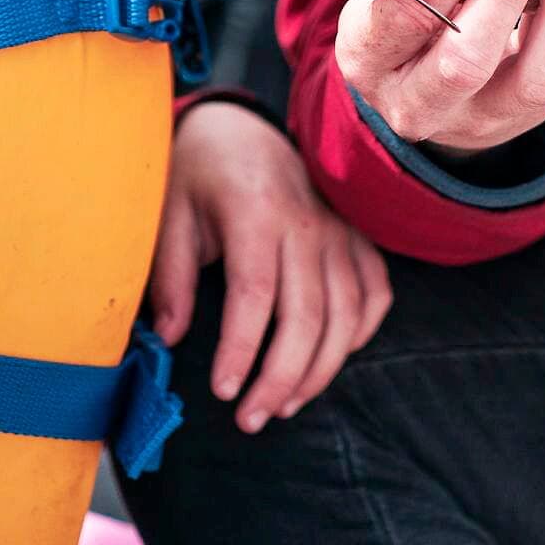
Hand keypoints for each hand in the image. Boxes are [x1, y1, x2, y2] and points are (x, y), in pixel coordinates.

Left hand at [149, 100, 391, 432]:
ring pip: (346, 314)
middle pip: (307, 316)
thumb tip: (170, 339)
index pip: (255, 295)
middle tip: (250, 419)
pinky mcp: (356, 236)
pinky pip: (375, 292)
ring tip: (283, 405)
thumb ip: (171, 277)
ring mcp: (340, 229)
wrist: (239, 125)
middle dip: (280, 379)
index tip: (223, 392)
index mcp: (256, 211)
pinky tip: (331, 358)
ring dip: (319, 370)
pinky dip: (361, 332)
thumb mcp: (169, 213)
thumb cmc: (198, 171)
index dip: (242, 350)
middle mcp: (308, 222)